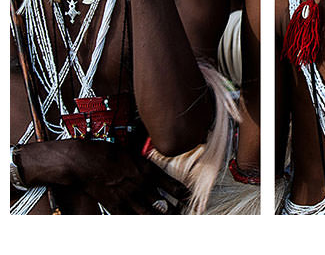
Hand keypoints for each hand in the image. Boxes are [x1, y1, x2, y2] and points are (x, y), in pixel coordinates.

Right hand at [20, 140, 188, 213]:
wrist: (84, 160)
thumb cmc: (107, 152)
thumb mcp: (132, 154)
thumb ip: (144, 165)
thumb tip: (153, 171)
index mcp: (147, 170)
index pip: (171, 185)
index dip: (182, 193)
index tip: (189, 197)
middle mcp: (140, 185)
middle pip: (162, 203)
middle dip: (175, 210)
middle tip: (183, 214)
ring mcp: (127, 197)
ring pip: (149, 213)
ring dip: (160, 218)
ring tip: (170, 221)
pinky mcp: (113, 205)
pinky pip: (128, 218)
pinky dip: (137, 221)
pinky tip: (145, 223)